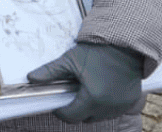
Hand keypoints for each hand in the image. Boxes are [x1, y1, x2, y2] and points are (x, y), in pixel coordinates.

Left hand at [25, 42, 144, 122]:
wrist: (124, 43)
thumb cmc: (98, 51)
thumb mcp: (70, 60)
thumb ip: (50, 72)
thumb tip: (31, 78)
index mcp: (93, 98)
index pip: (71, 116)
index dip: (61, 110)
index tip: (58, 101)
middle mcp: (108, 106)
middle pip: (85, 118)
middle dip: (76, 109)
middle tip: (73, 91)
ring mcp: (121, 106)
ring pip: (99, 116)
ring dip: (91, 108)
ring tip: (88, 89)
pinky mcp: (130, 102)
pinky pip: (113, 111)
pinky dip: (105, 105)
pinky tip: (102, 90)